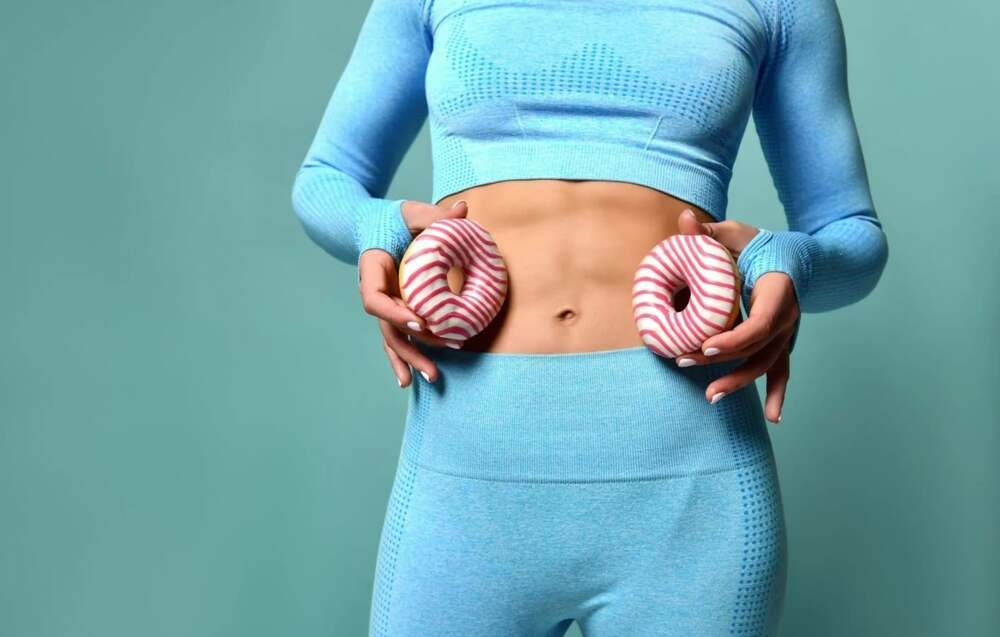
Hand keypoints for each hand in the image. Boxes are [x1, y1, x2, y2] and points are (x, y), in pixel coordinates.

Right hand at [358, 199, 468, 387]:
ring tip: (431, 378)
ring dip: (410, 359)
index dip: (394, 313)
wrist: (376, 225)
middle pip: (387, 328)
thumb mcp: (412, 211)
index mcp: (372, 269)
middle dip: (409, 348)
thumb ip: (434, 214)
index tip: (419, 321)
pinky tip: (411, 380)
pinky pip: (398, 337)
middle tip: (432, 368)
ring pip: (393, 338)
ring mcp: (384, 304)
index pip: (375, 298)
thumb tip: (463, 210)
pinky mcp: (394, 311)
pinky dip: (404, 357)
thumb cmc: (394, 218)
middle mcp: (374, 292)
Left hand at [673, 209, 798, 423]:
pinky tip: (772, 418)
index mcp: (778, 290)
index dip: (733, 339)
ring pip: (767, 365)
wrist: (798, 257)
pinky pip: (781, 372)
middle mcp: (788, 316)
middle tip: (684, 362)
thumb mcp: (736, 233)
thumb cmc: (762, 245)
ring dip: (739, 382)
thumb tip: (683, 221)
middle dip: (721, 361)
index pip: (759, 323)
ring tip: (710, 397)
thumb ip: (709, 232)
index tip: (705, 346)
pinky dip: (778, 394)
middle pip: (757, 348)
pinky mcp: (783, 343)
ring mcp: (788, 333)